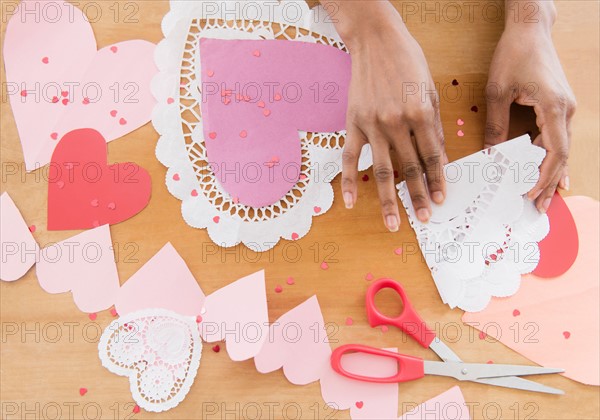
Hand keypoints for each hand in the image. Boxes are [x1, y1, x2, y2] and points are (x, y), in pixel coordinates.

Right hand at [327, 1, 446, 231]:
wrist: (376, 40)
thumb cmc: (408, 61)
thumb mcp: (430, 90)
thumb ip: (433, 125)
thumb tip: (438, 156)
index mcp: (421, 113)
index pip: (433, 156)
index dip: (438, 180)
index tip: (442, 199)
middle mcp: (397, 123)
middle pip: (410, 168)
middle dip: (419, 196)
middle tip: (424, 218)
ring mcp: (372, 125)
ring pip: (382, 170)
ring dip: (388, 200)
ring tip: (393, 223)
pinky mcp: (353, 123)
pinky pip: (350, 158)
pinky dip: (348, 181)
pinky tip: (350, 201)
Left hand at [485, 1, 574, 211]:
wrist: (530, 29)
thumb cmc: (515, 55)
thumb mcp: (498, 92)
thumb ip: (496, 125)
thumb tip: (490, 155)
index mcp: (554, 108)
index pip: (554, 152)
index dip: (543, 177)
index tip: (530, 195)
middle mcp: (565, 110)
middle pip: (561, 155)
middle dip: (550, 183)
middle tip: (540, 208)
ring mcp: (565, 108)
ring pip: (560, 148)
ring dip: (551, 173)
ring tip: (542, 197)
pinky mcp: (558, 105)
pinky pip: (556, 137)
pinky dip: (549, 156)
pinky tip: (544, 171)